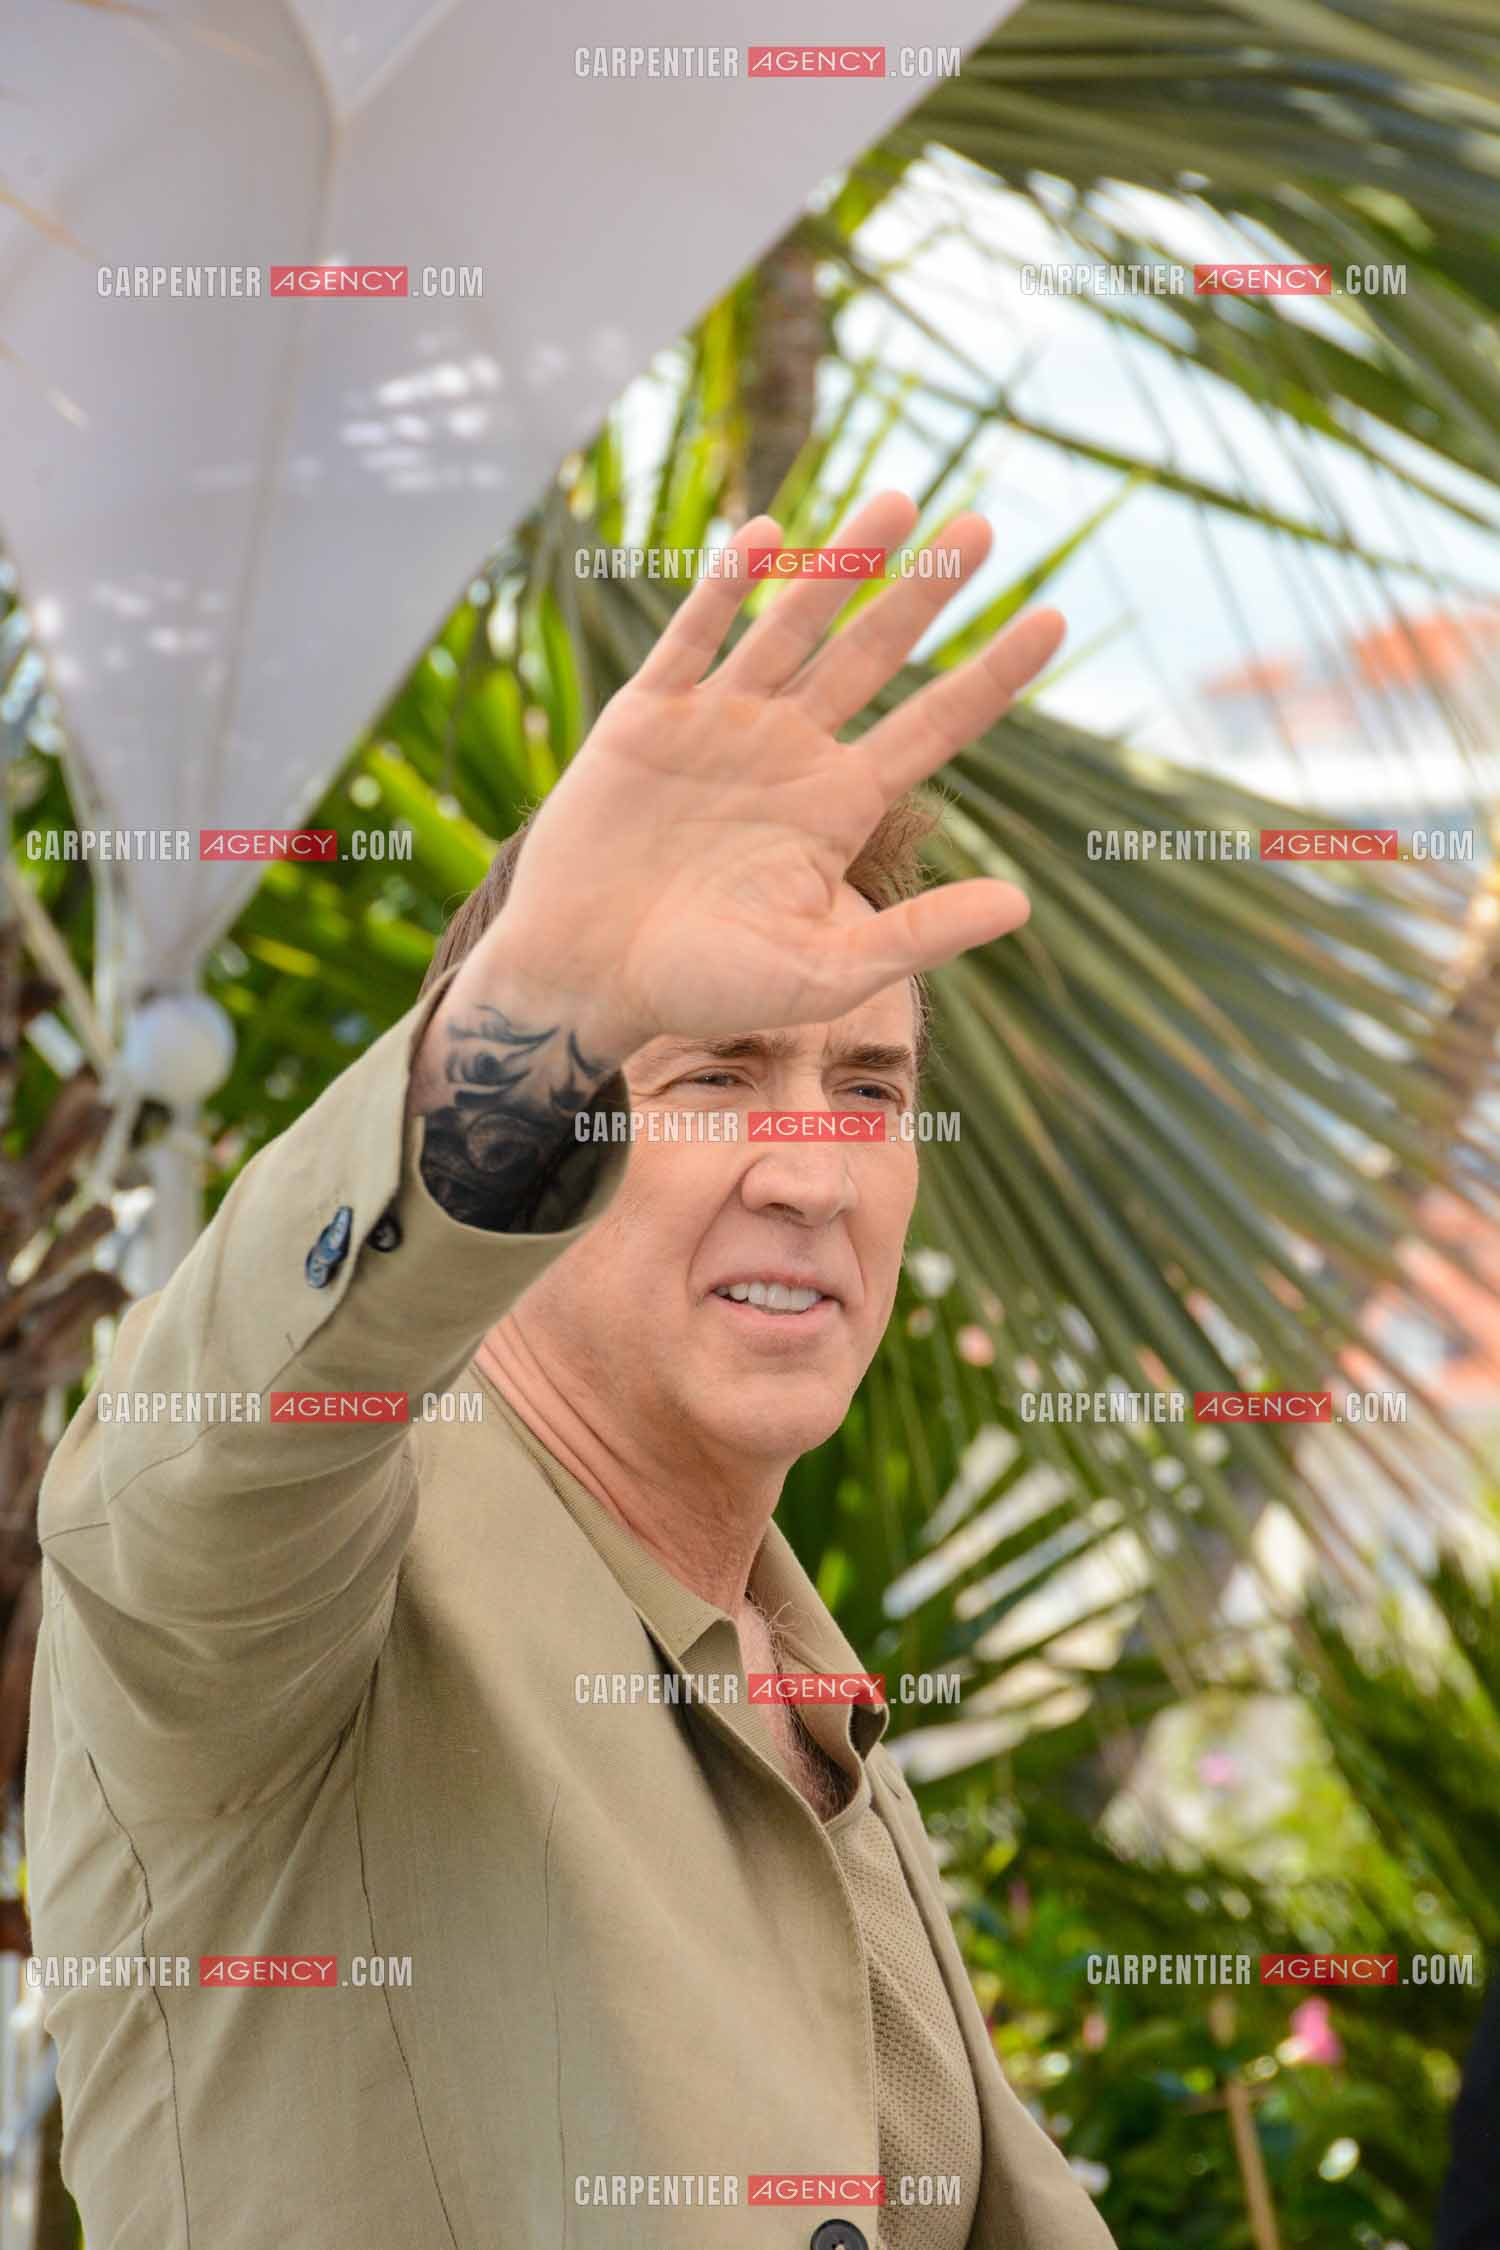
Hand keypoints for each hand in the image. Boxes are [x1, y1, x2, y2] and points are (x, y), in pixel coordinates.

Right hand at [465, 490, 1061, 1061]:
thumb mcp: (825, 974)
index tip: (1054, 620)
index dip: (992, 675)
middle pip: (873, 655)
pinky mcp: (648, 716)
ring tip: (897, 498)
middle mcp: (790, 750)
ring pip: (793, 625)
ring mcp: (720, 724)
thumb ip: (918, 937)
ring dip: (841, 563)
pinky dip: (725, 590)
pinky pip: (693, 639)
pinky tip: (767, 536)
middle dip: (925, 592)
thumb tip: (1023, 905)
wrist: (585, 980)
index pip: (933, 726)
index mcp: (838, 806)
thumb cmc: (704, 988)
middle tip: (984, 527)